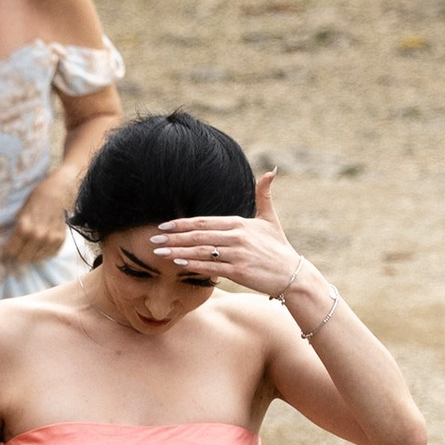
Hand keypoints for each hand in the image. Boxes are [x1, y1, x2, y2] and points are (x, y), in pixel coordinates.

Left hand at [0, 176, 70, 269]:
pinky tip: (38, 246)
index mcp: (24, 227)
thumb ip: (15, 230)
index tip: (1, 258)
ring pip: (36, 258)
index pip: (11, 250)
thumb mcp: (20, 213)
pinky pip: (48, 255)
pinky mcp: (60, 240)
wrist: (58, 192)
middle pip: (23, 257)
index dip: (4, 255)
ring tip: (27, 249)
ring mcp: (50, 239)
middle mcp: (38, 236)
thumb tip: (7, 246)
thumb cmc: (36, 200)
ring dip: (30, 255)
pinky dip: (42, 253)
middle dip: (16, 256)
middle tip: (14, 253)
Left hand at [149, 169, 305, 298]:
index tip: (163, 226)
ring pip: (201, 251)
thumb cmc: (279, 247)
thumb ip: (264, 195)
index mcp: (239, 223)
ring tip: (159, 253)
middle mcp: (237, 236)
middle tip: (153, 240)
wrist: (292, 274)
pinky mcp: (239, 270)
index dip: (182, 224)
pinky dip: (194, 265)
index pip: (204, 222)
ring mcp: (237, 254)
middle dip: (173, 238)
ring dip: (178, 251)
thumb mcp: (270, 219)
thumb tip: (271, 170)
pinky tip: (178, 263)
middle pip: (198, 235)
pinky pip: (211, 267)